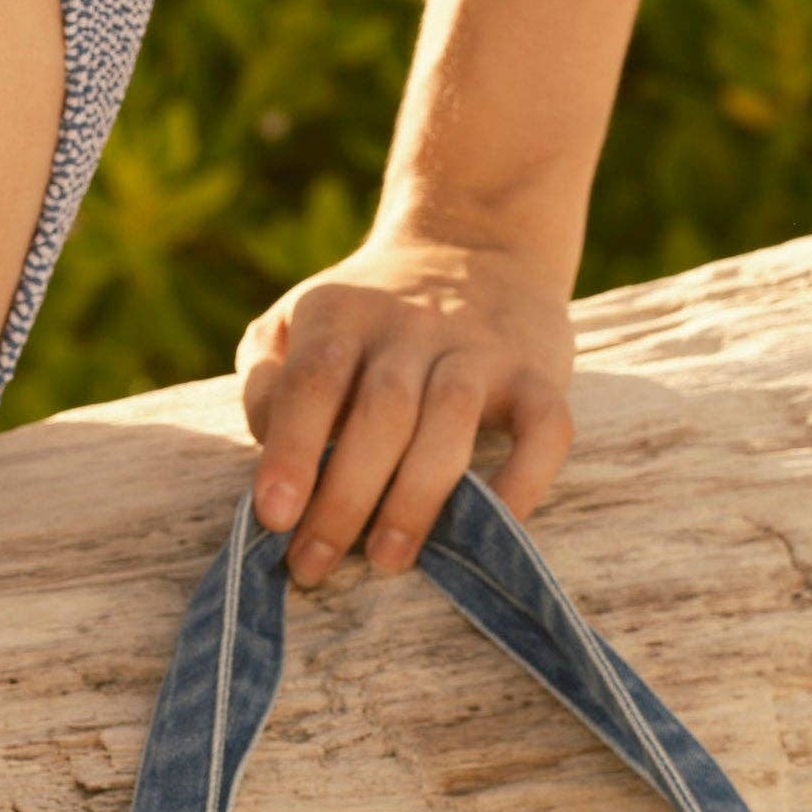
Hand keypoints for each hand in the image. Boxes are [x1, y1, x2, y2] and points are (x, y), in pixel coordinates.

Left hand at [234, 222, 576, 586]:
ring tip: (387, 560)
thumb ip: (269, 380)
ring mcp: (479, 349)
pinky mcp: (538, 375)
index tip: (273, 517)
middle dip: (345, 497)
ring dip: (417, 496)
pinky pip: (542, 431)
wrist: (477, 245)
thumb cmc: (369, 321)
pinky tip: (494, 528)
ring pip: (451, 419)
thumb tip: (270, 451)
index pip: (314, 381)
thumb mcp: (298, 324)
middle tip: (314, 566)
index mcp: (343, 314)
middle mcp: (412, 325)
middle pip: (380, 411)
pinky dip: (523, 481)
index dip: (292, 450)